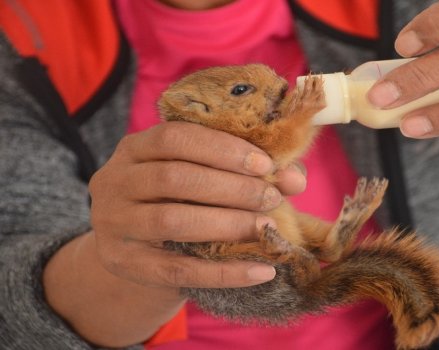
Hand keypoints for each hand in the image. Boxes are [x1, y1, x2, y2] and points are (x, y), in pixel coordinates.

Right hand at [89, 121, 304, 289]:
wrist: (134, 254)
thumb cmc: (179, 202)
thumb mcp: (203, 177)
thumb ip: (249, 171)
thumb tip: (295, 179)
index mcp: (134, 148)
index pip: (175, 138)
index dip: (222, 149)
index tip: (265, 165)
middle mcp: (115, 181)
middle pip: (174, 178)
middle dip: (231, 188)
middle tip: (272, 198)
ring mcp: (115, 225)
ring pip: (172, 221)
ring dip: (228, 224)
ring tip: (267, 228)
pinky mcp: (127, 265)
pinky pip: (179, 270)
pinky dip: (225, 272)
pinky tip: (263, 271)